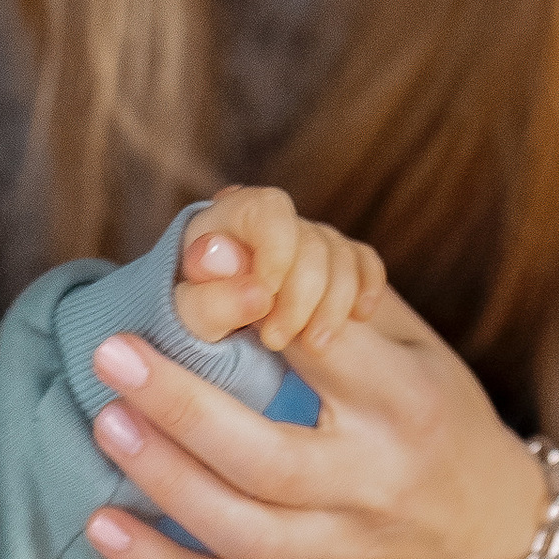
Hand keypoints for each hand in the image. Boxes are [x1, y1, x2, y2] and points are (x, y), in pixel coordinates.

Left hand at [84, 279, 558, 558]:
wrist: (489, 538)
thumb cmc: (434, 413)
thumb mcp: (411, 343)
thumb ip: (329, 296)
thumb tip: (226, 245)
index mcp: (404, 403)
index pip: (325, 350)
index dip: (258, 306)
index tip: (195, 266)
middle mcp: (373, 484)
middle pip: (271, 461)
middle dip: (184, 407)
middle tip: (113, 353)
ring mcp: (339, 548)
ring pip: (242, 535)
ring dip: (164, 482)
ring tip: (105, 424)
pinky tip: (102, 528)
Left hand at [171, 184, 386, 361]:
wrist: (219, 332)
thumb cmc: (197, 318)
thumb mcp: (191, 318)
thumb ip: (210, 302)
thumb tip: (257, 293)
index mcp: (229, 216)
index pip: (268, 211)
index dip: (276, 254)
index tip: (263, 302)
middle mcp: (272, 218)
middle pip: (309, 241)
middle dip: (300, 297)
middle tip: (275, 341)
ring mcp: (308, 236)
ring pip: (341, 256)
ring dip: (333, 306)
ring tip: (313, 347)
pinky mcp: (337, 258)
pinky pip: (365, 261)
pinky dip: (366, 289)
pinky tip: (358, 317)